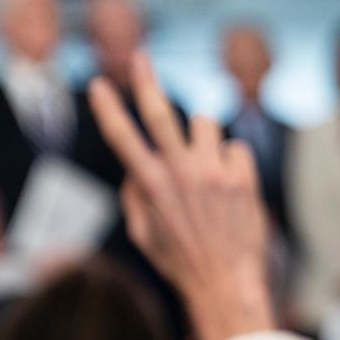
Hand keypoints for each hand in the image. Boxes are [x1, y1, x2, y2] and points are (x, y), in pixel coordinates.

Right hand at [90, 51, 274, 339]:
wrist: (227, 282)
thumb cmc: (181, 261)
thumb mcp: (144, 235)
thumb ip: (135, 197)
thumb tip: (135, 168)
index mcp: (150, 186)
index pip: (122, 138)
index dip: (109, 108)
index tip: (98, 83)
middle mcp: (179, 173)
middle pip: (160, 113)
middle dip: (147, 81)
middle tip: (140, 57)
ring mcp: (212, 173)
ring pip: (206, 124)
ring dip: (204, 137)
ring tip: (207, 168)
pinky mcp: (242, 177)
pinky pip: (235, 148)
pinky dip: (232, 163)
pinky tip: (232, 189)